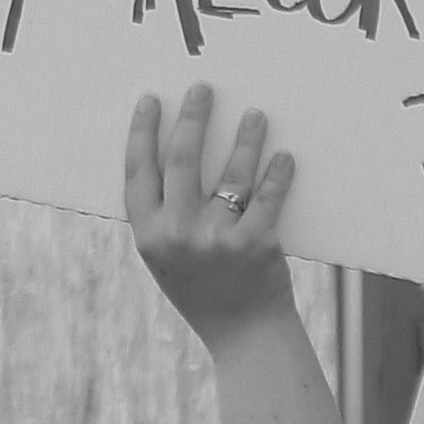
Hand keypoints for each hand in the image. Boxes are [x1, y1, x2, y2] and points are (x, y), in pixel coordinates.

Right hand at [124, 87, 294, 342]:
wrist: (243, 334)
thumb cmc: (203, 291)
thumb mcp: (166, 259)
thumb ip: (163, 217)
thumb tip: (169, 153)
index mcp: (149, 237)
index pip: (138, 173)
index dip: (142, 133)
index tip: (151, 100)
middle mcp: (179, 235)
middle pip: (181, 160)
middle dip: (192, 118)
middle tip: (203, 89)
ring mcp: (217, 240)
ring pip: (232, 172)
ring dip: (246, 138)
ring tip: (256, 115)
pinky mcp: (256, 244)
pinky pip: (268, 197)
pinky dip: (278, 173)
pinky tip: (284, 156)